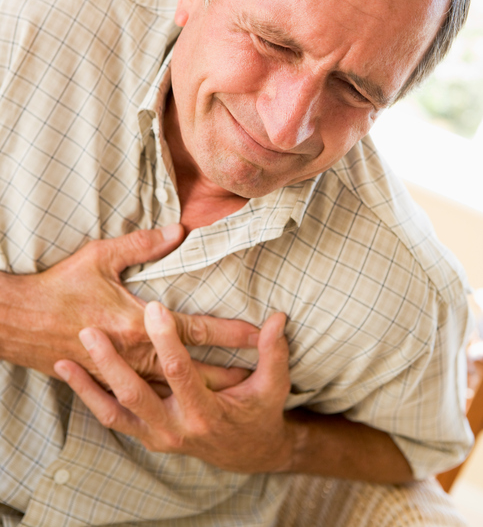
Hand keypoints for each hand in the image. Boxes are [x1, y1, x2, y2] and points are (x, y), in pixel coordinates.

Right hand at [0, 227, 258, 390]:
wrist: (16, 322)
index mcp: (137, 324)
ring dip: (202, 391)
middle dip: (226, 372)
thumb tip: (179, 230)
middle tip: (258, 378)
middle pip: (191, 368)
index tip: (257, 334)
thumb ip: (143, 244)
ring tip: (233, 396)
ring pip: (172, 389)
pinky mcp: (106, 381)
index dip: (228, 332)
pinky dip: (168, 400)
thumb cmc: (59, 287)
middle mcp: (134, 354)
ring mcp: (120, 372)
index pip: (194, 329)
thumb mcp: (99, 256)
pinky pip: (145, 397)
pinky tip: (181, 404)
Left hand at [54, 304, 292, 472]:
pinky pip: (111, 419)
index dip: (166, 339)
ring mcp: (157, 436)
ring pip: (114, 411)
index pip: (180, 371)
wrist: (247, 454)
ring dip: (88, 385)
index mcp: (205, 413)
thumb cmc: (259, 414)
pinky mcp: (146, 435)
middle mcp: (175, 429)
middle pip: (135, 393)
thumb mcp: (273, 386)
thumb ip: (274, 351)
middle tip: (90, 330)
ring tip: (64, 359)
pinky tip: (72, 376)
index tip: (153, 307)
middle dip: (110, 362)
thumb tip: (278, 317)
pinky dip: (90, 398)